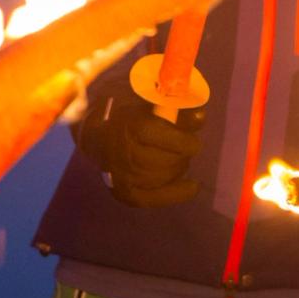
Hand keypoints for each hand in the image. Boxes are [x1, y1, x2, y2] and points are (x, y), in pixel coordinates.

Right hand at [77, 96, 203, 207]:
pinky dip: (177, 193)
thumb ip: (177, 106)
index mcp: (129, 126)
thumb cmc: (130, 112)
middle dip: (182, 154)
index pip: (165, 140)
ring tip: (176, 158)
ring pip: (165, 177)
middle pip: (168, 161)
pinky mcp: (123, 193)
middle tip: (182, 147)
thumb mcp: (150, 100)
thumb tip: (200, 117)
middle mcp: (123, 154)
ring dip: (178, 168)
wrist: (98, 135)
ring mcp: (122, 176)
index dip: (184, 141)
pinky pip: (156, 198)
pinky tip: (192, 187)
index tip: (192, 141)